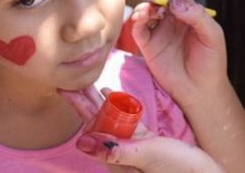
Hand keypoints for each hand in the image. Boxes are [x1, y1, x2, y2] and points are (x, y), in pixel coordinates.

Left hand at [59, 87, 222, 172]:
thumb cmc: (181, 172)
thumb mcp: (148, 157)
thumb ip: (117, 150)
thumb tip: (83, 143)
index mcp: (117, 160)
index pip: (91, 129)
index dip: (78, 107)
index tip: (64, 88)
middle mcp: (121, 155)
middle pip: (97, 123)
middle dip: (83, 102)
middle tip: (69, 81)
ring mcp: (133, 148)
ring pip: (110, 120)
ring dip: (97, 102)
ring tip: (85, 85)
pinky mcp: (147, 143)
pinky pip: (126, 122)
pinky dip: (117, 106)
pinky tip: (110, 94)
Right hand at [130, 0, 227, 108]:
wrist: (201, 90)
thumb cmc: (211, 62)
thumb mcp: (212, 35)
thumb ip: (197, 16)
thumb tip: (174, 4)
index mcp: (189, 14)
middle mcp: (172, 20)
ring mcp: (159, 32)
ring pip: (146, 11)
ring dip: (144, 6)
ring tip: (147, 10)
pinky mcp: (148, 46)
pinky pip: (138, 29)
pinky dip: (136, 20)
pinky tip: (140, 18)